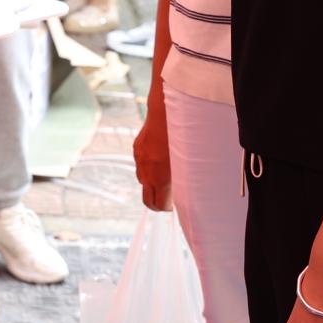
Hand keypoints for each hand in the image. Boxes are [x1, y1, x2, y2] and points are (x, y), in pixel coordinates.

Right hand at [133, 92, 171, 210]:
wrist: (165, 113)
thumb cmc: (182, 137)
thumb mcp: (185, 162)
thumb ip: (180, 179)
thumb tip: (180, 191)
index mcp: (161, 178)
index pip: (159, 205)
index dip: (166, 208)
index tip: (172, 206)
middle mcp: (148, 172)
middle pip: (147, 200)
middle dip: (156, 205)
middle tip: (165, 203)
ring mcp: (140, 161)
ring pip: (143, 182)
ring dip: (151, 184)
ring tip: (162, 180)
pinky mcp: (137, 149)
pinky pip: (140, 165)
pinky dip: (147, 168)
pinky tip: (156, 161)